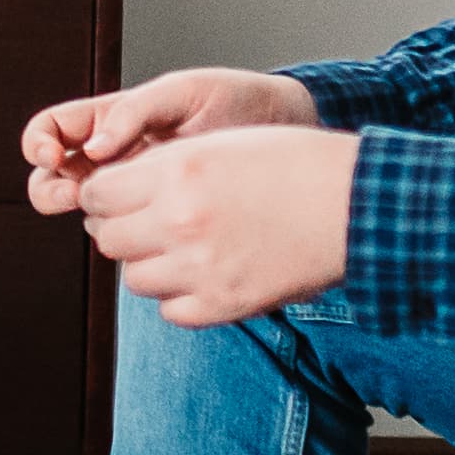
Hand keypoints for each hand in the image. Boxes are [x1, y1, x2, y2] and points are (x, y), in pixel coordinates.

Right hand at [22, 66, 320, 215]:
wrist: (283, 136)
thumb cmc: (235, 101)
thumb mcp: (185, 92)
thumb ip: (136, 112)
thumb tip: (94, 148)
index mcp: (109, 121)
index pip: (50, 131)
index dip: (38, 143)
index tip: (54, 156)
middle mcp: (113, 162)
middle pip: (51, 182)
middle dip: (50, 190)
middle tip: (73, 195)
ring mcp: (135, 197)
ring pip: (88, 217)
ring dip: (95, 217)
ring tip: (132, 208)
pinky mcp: (160, 227)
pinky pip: (129, 243)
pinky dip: (130, 242)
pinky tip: (153, 233)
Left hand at [78, 122, 357, 327]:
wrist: (356, 205)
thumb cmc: (296, 164)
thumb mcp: (220, 144)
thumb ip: (164, 167)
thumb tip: (117, 191)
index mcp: (177, 172)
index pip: (97, 194)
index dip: (104, 196)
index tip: (116, 197)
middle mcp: (180, 221)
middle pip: (109, 239)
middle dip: (123, 230)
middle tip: (147, 223)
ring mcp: (200, 269)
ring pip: (135, 278)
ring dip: (151, 264)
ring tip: (184, 247)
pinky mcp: (222, 305)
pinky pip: (171, 310)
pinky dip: (181, 296)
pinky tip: (207, 272)